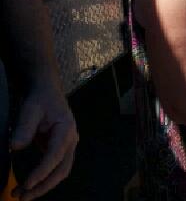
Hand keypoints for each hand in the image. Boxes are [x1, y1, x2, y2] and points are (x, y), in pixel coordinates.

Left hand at [11, 86, 77, 200]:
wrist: (48, 93)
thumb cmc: (41, 100)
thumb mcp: (31, 109)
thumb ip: (25, 127)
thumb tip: (15, 147)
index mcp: (66, 129)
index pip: (55, 155)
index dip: (42, 171)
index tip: (27, 183)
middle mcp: (71, 140)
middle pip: (62, 169)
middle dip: (44, 185)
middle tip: (23, 196)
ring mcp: (68, 146)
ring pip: (60, 171)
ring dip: (44, 185)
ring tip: (23, 194)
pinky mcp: (61, 149)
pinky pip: (56, 168)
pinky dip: (44, 179)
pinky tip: (29, 185)